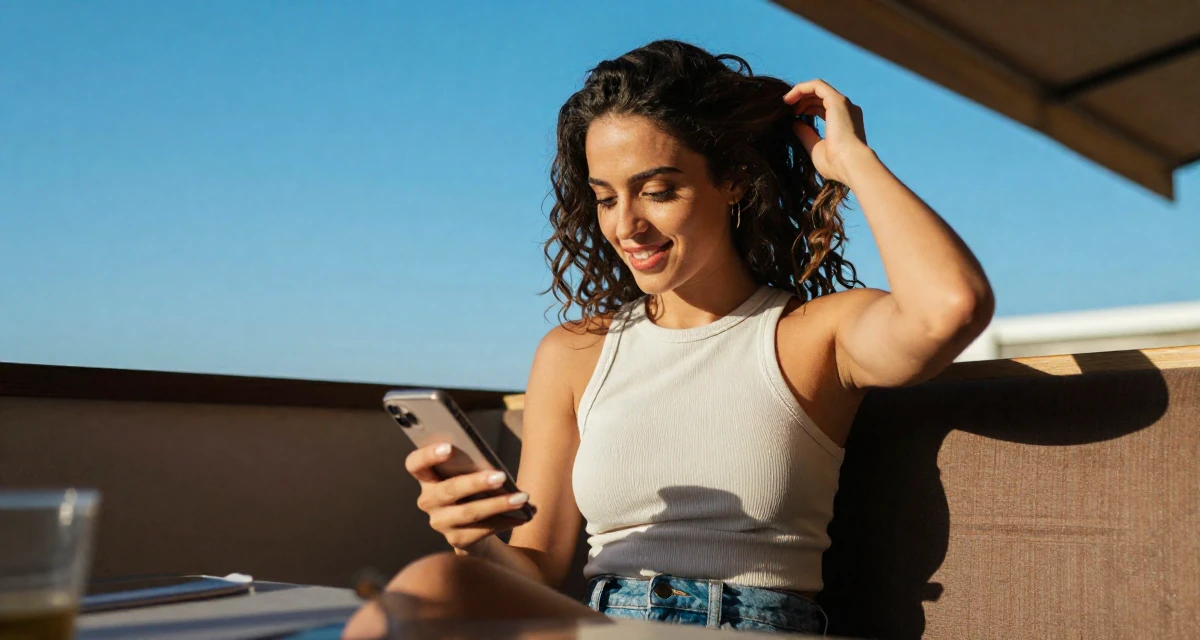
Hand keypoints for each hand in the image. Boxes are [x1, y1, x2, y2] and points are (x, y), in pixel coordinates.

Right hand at [407, 443, 528, 552]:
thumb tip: (493, 466)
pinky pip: (483, 529)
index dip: (428, 455)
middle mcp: (428, 501)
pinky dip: (506, 521)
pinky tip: (523, 516)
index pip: (415, 464)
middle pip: (449, 489)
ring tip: (522, 498)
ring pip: (469, 512)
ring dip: (499, 504)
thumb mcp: (468, 474)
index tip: (449, 446)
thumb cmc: (472, 489)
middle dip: (477, 482)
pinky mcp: (456, 539)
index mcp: (427, 477)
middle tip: (501, 477)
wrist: (472, 526)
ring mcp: (440, 522)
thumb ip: (472, 466)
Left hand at [784, 80, 871, 185]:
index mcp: (844, 122)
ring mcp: (843, 104)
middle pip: (820, 97)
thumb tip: (794, 123)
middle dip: (801, 101)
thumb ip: (805, 133)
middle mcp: (846, 110)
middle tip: (786, 111)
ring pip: (818, 89)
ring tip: (785, 105)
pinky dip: (801, 88)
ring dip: (800, 94)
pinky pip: (816, 86)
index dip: (806, 109)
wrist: (850, 165)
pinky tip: (789, 99)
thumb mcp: (815, 147)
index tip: (792, 116)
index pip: (823, 108)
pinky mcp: (837, 101)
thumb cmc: (835, 164)